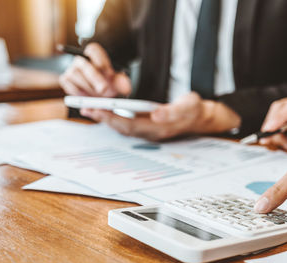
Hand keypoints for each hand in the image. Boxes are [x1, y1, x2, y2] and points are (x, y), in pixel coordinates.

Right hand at [59, 43, 131, 96]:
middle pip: (83, 64)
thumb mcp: (117, 81)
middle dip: (94, 77)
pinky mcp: (65, 79)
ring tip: (98, 95)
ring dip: (87, 88)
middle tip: (104, 89)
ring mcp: (71, 69)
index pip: (93, 50)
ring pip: (75, 75)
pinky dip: (78, 93)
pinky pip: (69, 86)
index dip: (100, 60)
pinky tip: (88, 96)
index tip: (108, 72)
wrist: (100, 91)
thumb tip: (126, 88)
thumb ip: (122, 83)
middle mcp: (80, 59)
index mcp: (94, 53)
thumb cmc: (109, 82)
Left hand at [80, 92, 240, 140]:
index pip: (129, 125)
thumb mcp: (189, 106)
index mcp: (158, 128)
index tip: (97, 108)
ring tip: (90, 107)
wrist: (201, 117)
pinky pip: (127, 122)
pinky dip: (114, 116)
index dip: (112, 118)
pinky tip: (106, 108)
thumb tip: (156, 114)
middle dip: (103, 118)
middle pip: (121, 128)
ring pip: (122, 126)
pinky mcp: (147, 125)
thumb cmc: (194, 109)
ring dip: (106, 118)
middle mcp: (150, 133)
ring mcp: (148, 130)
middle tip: (85, 107)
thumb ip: (173, 111)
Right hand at [260, 91, 286, 150]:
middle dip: (273, 126)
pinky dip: (274, 131)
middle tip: (274, 143)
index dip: (280, 118)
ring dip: (273, 130)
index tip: (270, 130)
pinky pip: (274, 118)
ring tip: (286, 145)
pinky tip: (284, 142)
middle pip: (280, 108)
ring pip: (274, 113)